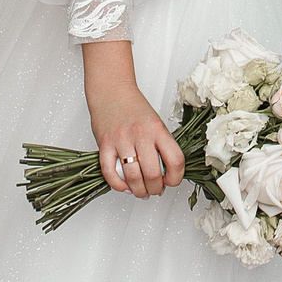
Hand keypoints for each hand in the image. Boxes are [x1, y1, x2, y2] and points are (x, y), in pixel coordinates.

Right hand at [87, 68, 184, 198]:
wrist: (111, 90)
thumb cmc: (134, 108)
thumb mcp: (156, 123)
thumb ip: (161, 146)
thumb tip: (164, 175)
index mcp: (158, 129)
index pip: (176, 160)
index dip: (176, 178)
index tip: (171, 181)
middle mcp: (141, 134)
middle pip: (153, 174)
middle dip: (155, 189)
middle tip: (155, 190)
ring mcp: (122, 140)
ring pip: (133, 177)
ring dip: (138, 191)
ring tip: (140, 191)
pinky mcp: (105, 144)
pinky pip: (110, 172)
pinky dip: (118, 185)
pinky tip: (124, 186)